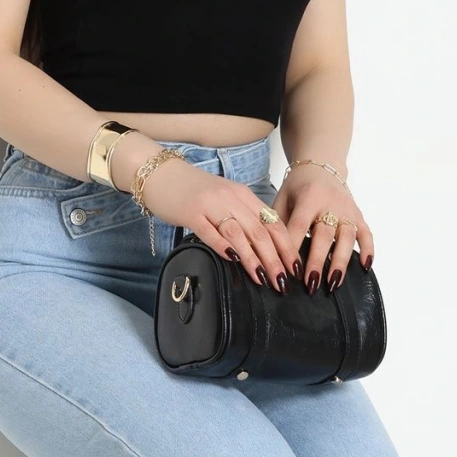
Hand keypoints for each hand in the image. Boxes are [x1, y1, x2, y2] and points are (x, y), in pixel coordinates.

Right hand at [139, 157, 300, 290]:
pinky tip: (233, 260)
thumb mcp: (226, 199)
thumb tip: (265, 247)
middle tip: (283, 282)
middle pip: (259, 232)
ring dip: (254, 259)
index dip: (287, 247)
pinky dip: (223, 246)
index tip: (294, 268)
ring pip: (239, 234)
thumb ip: (244, 217)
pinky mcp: (191, 213)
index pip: (273, 223)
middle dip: (275, 260)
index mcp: (243, 195)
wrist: (162, 174)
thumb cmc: (194, 192)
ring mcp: (211, 205)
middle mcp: (231, 199)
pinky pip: (210, 232)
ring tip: (264, 279)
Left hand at [273, 164, 372, 292]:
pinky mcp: (358, 214)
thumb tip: (270, 255)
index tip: (287, 271)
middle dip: (316, 261)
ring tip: (333, 284)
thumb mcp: (282, 198)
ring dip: (340, 262)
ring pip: (346, 237)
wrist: (321, 166)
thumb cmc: (297, 187)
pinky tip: (365, 267)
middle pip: (324, 235)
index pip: (298, 226)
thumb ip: (278, 223)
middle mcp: (330, 203)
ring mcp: (347, 209)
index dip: (292, 249)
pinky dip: (368, 250)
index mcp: (308, 197)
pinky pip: (366, 233)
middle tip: (310, 284)